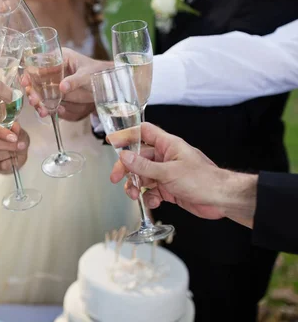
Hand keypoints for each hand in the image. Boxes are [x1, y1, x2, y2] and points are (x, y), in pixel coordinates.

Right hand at [0, 122, 29, 173]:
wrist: (20, 154)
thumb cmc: (17, 140)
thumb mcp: (20, 132)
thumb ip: (17, 129)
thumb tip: (15, 127)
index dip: (2, 133)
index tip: (14, 138)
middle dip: (7, 145)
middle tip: (19, 146)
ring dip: (8, 154)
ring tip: (16, 152)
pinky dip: (10, 163)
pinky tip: (13, 159)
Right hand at [22, 48, 112, 120]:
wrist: (110, 85)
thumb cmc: (99, 72)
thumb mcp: (88, 74)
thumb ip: (75, 81)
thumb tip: (62, 87)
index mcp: (58, 58)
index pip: (38, 63)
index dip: (29, 72)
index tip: (25, 81)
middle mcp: (53, 71)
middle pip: (36, 81)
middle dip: (33, 91)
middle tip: (34, 100)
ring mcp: (55, 84)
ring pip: (41, 93)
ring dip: (39, 102)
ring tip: (42, 111)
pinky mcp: (59, 96)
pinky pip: (49, 102)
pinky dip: (47, 108)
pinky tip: (48, 113)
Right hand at [108, 122, 226, 219]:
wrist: (221, 200)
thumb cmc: (202, 180)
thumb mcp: (168, 172)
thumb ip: (144, 165)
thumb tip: (124, 156)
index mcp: (167, 145)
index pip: (143, 132)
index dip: (127, 134)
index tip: (112, 141)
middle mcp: (165, 157)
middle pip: (137, 158)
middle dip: (126, 169)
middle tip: (116, 179)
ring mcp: (166, 173)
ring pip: (142, 176)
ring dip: (135, 186)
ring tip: (134, 195)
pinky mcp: (169, 188)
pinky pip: (151, 191)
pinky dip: (148, 197)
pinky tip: (153, 202)